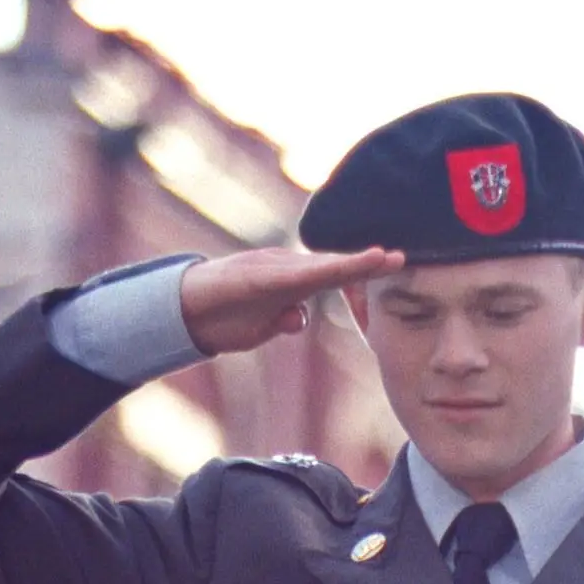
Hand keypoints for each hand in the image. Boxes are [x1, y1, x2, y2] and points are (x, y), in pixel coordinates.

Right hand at [180, 247, 403, 355]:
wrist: (183, 311)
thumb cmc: (225, 317)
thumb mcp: (263, 325)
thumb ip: (284, 318)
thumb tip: (300, 317)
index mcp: (290, 282)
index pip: (334, 275)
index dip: (364, 271)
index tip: (395, 266)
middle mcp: (283, 268)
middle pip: (331, 266)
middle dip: (366, 263)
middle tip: (400, 257)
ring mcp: (268, 269)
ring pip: (315, 267)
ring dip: (348, 265)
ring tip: (380, 258)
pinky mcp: (252, 276)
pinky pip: (286, 276)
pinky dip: (311, 274)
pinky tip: (334, 270)